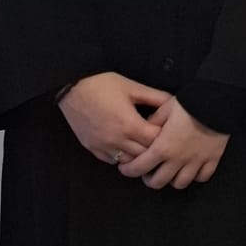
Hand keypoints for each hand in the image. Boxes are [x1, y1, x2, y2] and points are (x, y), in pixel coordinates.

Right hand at [58, 71, 172, 165]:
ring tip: (141, 142)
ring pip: (128, 161)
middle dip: (153, 148)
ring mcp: (102, 146)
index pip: (155, 141)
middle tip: (157, 137)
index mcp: (129, 124)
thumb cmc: (103, 83)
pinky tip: (125, 145)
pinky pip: (111, 160)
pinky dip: (121, 156)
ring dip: (137, 155)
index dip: (164, 136)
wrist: (71, 86)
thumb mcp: (132, 87)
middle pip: (143, 155)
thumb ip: (155, 97)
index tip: (166, 129)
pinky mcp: (91, 148)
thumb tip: (173, 103)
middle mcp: (116, 140)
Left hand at [116, 98, 228, 189]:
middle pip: (158, 182)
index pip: (139, 168)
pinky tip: (191, 169)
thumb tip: (143, 130)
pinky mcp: (212, 159)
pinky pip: (202, 177)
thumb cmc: (190, 102)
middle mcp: (178, 159)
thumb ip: (152, 122)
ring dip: (171, 179)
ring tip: (169, 171)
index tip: (125, 167)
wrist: (218, 101)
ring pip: (180, 183)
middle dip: (148, 178)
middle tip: (147, 170)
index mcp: (163, 147)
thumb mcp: (165, 108)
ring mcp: (196, 162)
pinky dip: (195, 176)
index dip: (128, 170)